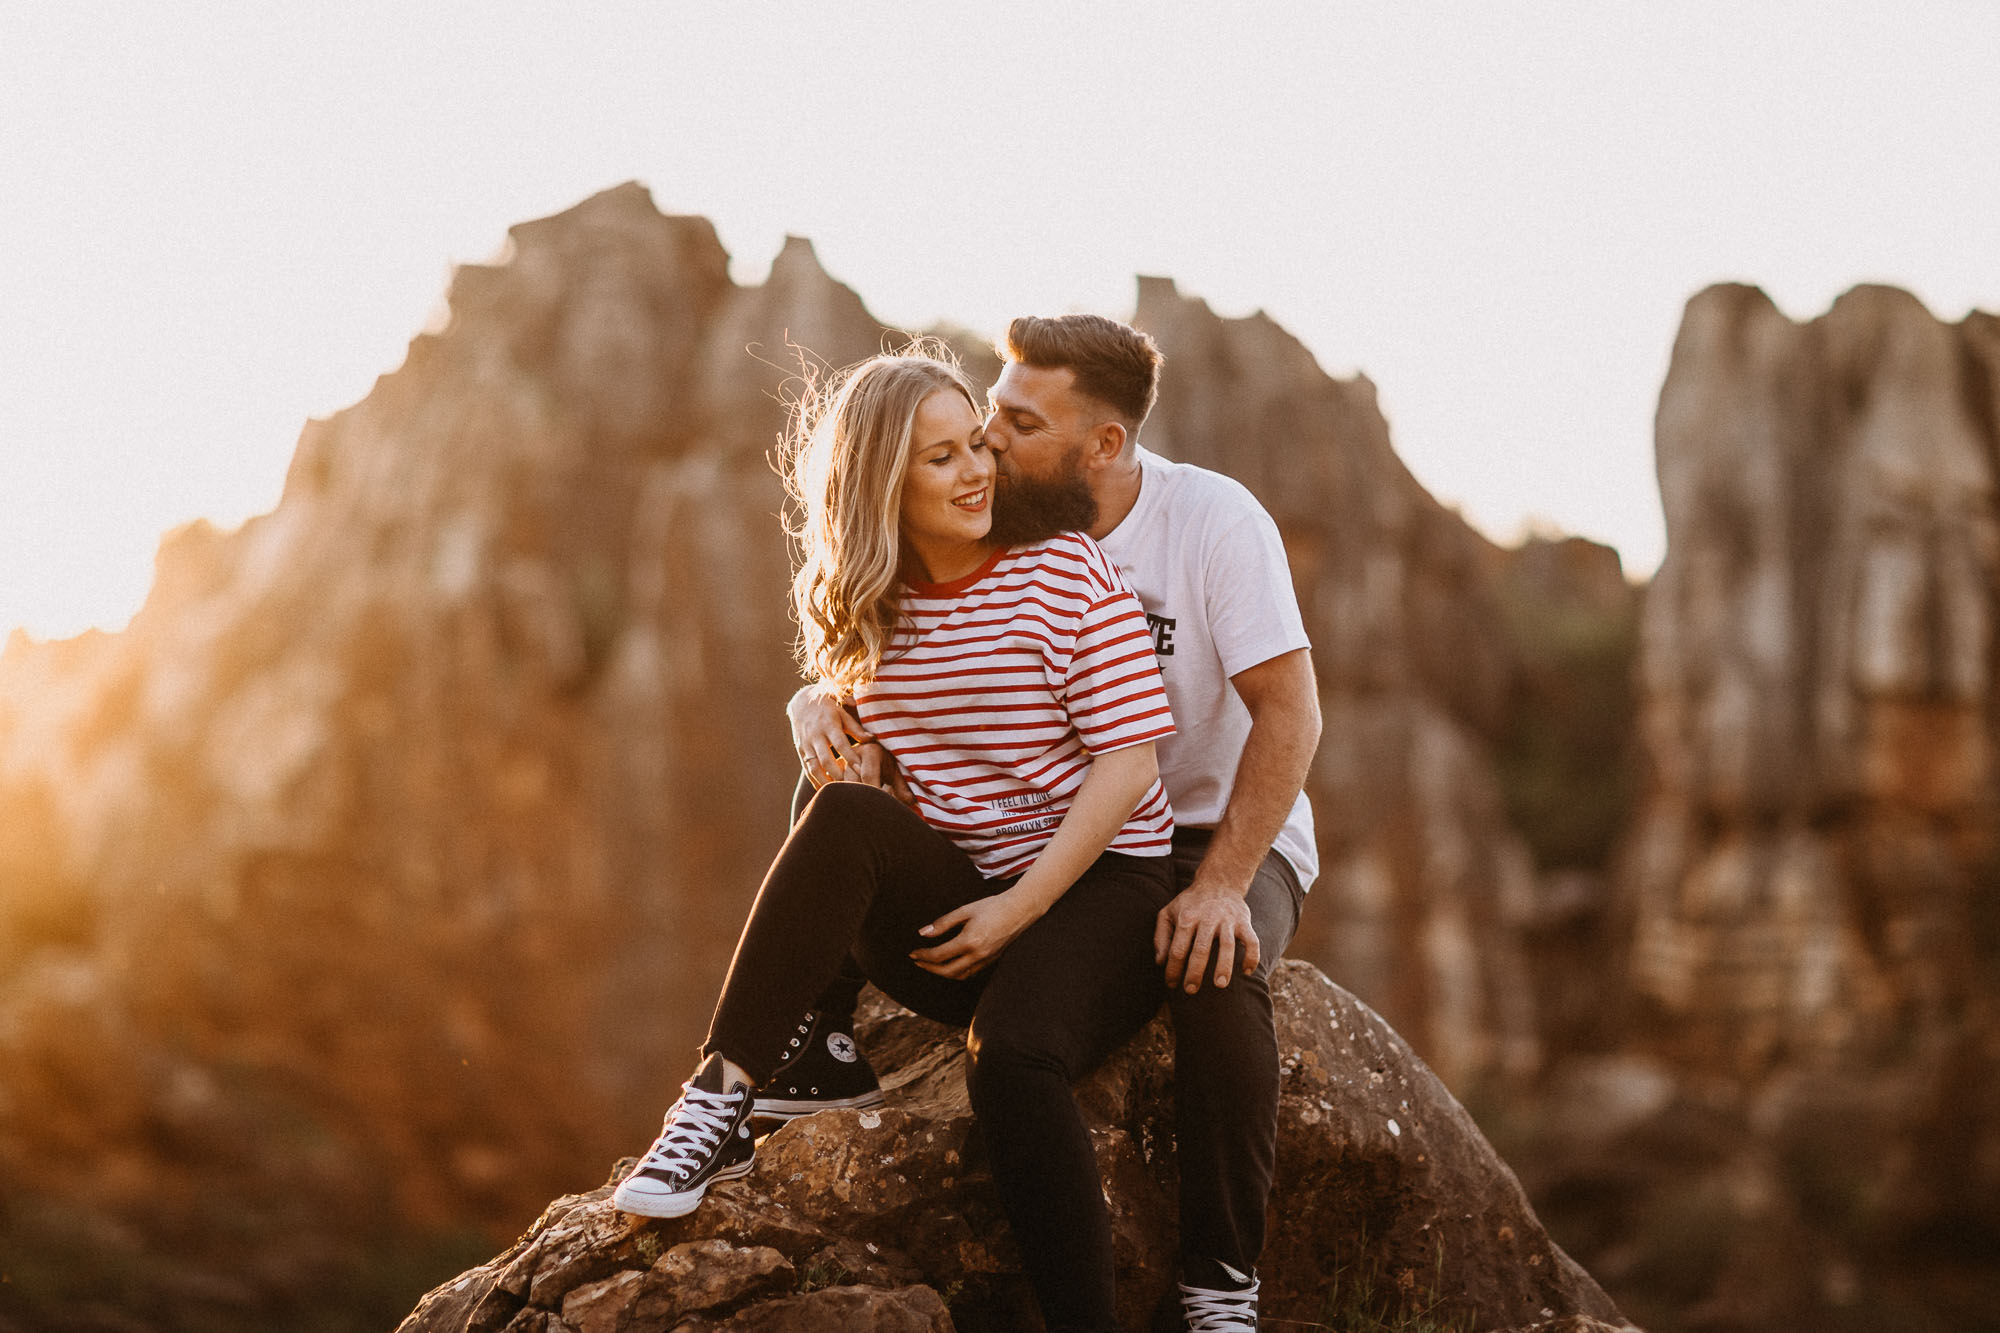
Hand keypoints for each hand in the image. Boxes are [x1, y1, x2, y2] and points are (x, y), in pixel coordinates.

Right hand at [788, 688, 870, 787]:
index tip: (861, 770)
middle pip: (826, 759)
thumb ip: (856, 728)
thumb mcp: (842, 713)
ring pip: (814, 768)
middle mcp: (816, 735)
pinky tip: (825, 790)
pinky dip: (815, 781)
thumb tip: (873, 739)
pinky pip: (807, 769)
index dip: (850, 757)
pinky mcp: (800, 751)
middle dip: (838, 775)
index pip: (840, 744)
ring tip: (839, 793)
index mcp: (829, 724)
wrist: (802, 703)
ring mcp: (806, 744)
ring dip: (826, 782)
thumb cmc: (829, 708)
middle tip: (852, 788)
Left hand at [910, 892, 1037, 978]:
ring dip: (942, 973)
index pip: (939, 955)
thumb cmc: (992, 906)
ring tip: (931, 965)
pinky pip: (970, 973)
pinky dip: (957, 972)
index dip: (923, 956)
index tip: (913, 953)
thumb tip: (924, 933)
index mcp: (969, 941)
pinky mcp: (992, 960)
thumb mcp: (965, 910)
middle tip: (918, 961)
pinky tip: (950, 964)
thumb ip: (943, 923)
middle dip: (929, 968)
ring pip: (959, 976)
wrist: (1020, 909)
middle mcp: (978, 955)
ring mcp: (986, 960)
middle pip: (947, 971)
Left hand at [1155, 884, 1260, 992]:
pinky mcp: (1244, 921)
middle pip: (1201, 949)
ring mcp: (1227, 920)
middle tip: (1191, 991)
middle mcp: (1207, 918)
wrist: (1219, 882)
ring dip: (1224, 967)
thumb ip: (1161, 937)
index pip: (1177, 949)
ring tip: (1220, 985)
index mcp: (1186, 918)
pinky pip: (1252, 941)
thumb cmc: (1190, 904)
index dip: (1173, 969)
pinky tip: (1247, 972)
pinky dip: (1252, 957)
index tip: (1171, 985)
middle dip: (1195, 973)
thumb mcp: (1168, 913)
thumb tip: (1160, 962)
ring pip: (1227, 946)